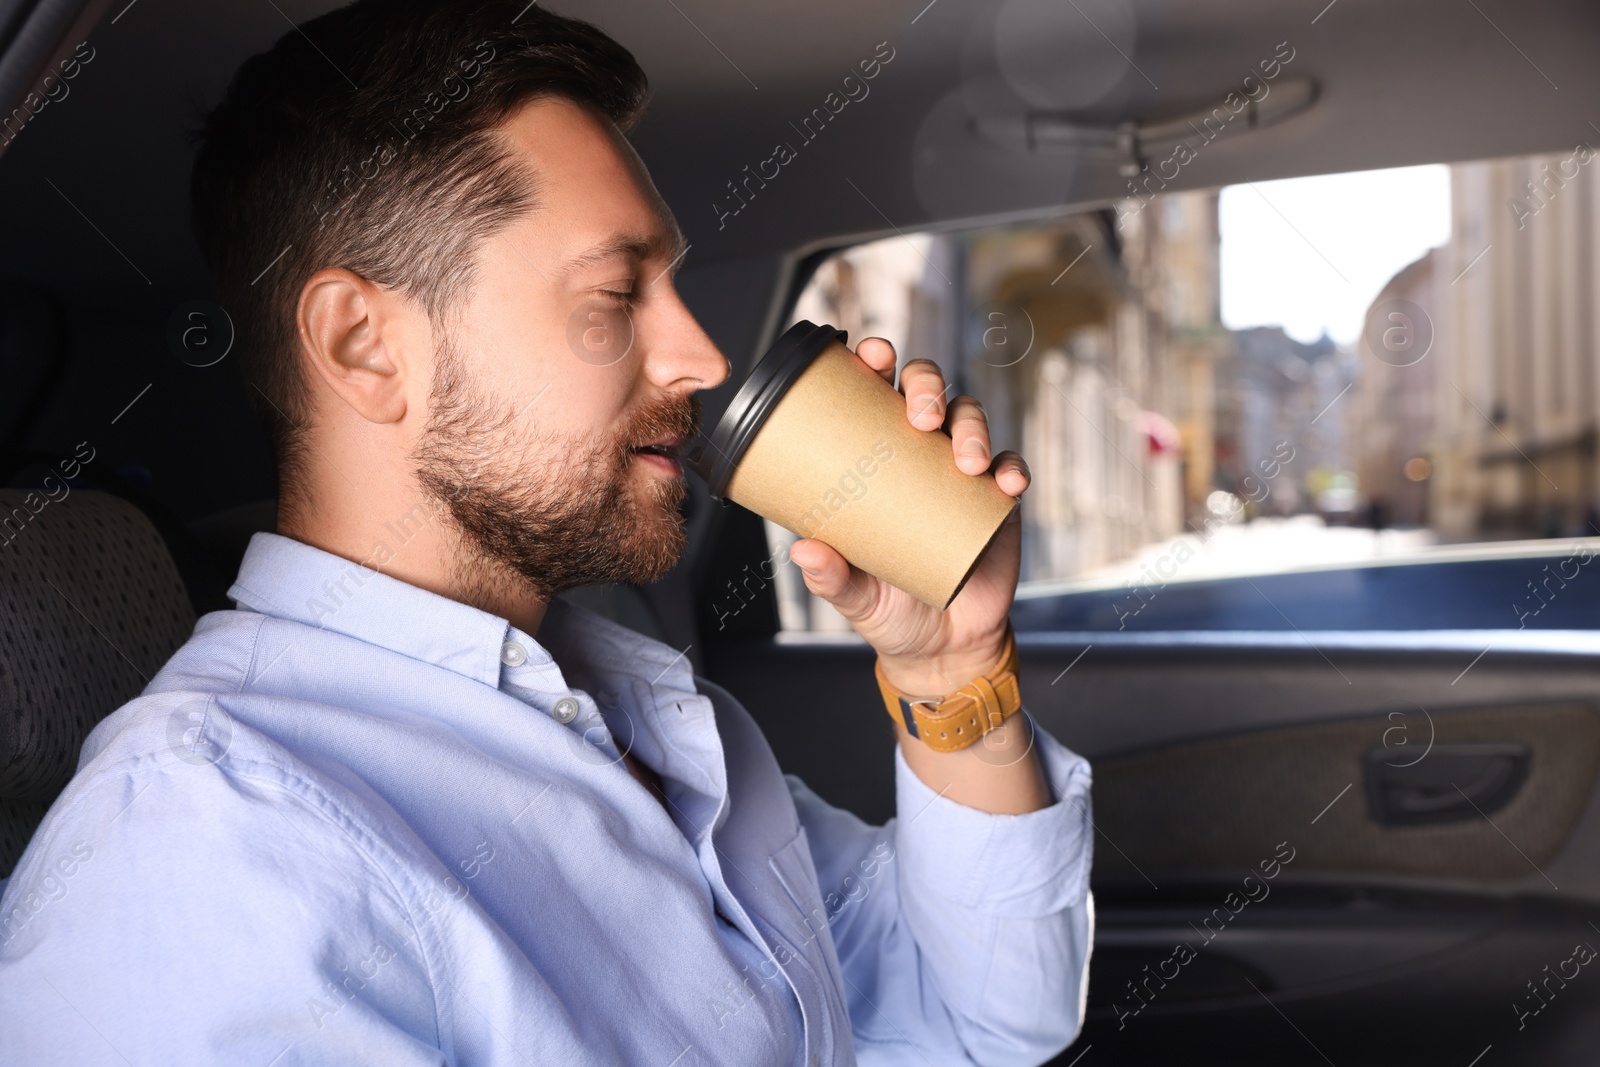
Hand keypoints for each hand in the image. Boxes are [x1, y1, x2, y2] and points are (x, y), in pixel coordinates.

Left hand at [787, 338, 1028, 697]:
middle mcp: (919, 455)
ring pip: (972, 420)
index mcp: (876, 459)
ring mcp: (961, 474)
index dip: (876, 362)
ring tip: (966, 462)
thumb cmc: (889, 609)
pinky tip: (1004, 484)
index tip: (871, 355)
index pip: (875, 394)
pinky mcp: (998, 501)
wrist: (941, 646)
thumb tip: (803, 551)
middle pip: (929, 391)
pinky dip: (1010, 468)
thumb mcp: (855, 595)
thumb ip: (831, 578)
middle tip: (922, 416)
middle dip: (928, 386)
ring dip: (973, 428)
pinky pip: (1010, 468)